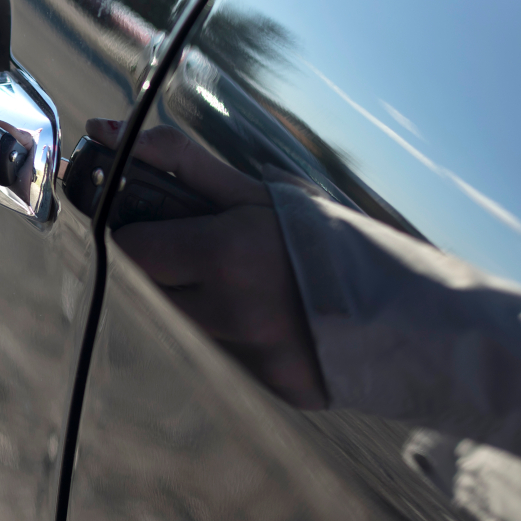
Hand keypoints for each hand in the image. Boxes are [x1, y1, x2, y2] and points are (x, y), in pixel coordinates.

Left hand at [88, 121, 327, 408]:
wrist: (416, 314)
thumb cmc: (332, 241)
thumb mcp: (261, 194)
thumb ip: (180, 163)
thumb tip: (105, 131)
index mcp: (225, 254)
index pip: (131, 250)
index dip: (136, 236)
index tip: (154, 228)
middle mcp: (229, 312)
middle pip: (149, 291)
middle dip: (165, 270)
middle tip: (201, 256)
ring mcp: (246, 358)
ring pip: (181, 327)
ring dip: (197, 305)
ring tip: (244, 288)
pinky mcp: (262, 389)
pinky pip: (219, 358)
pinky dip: (231, 337)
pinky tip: (269, 321)